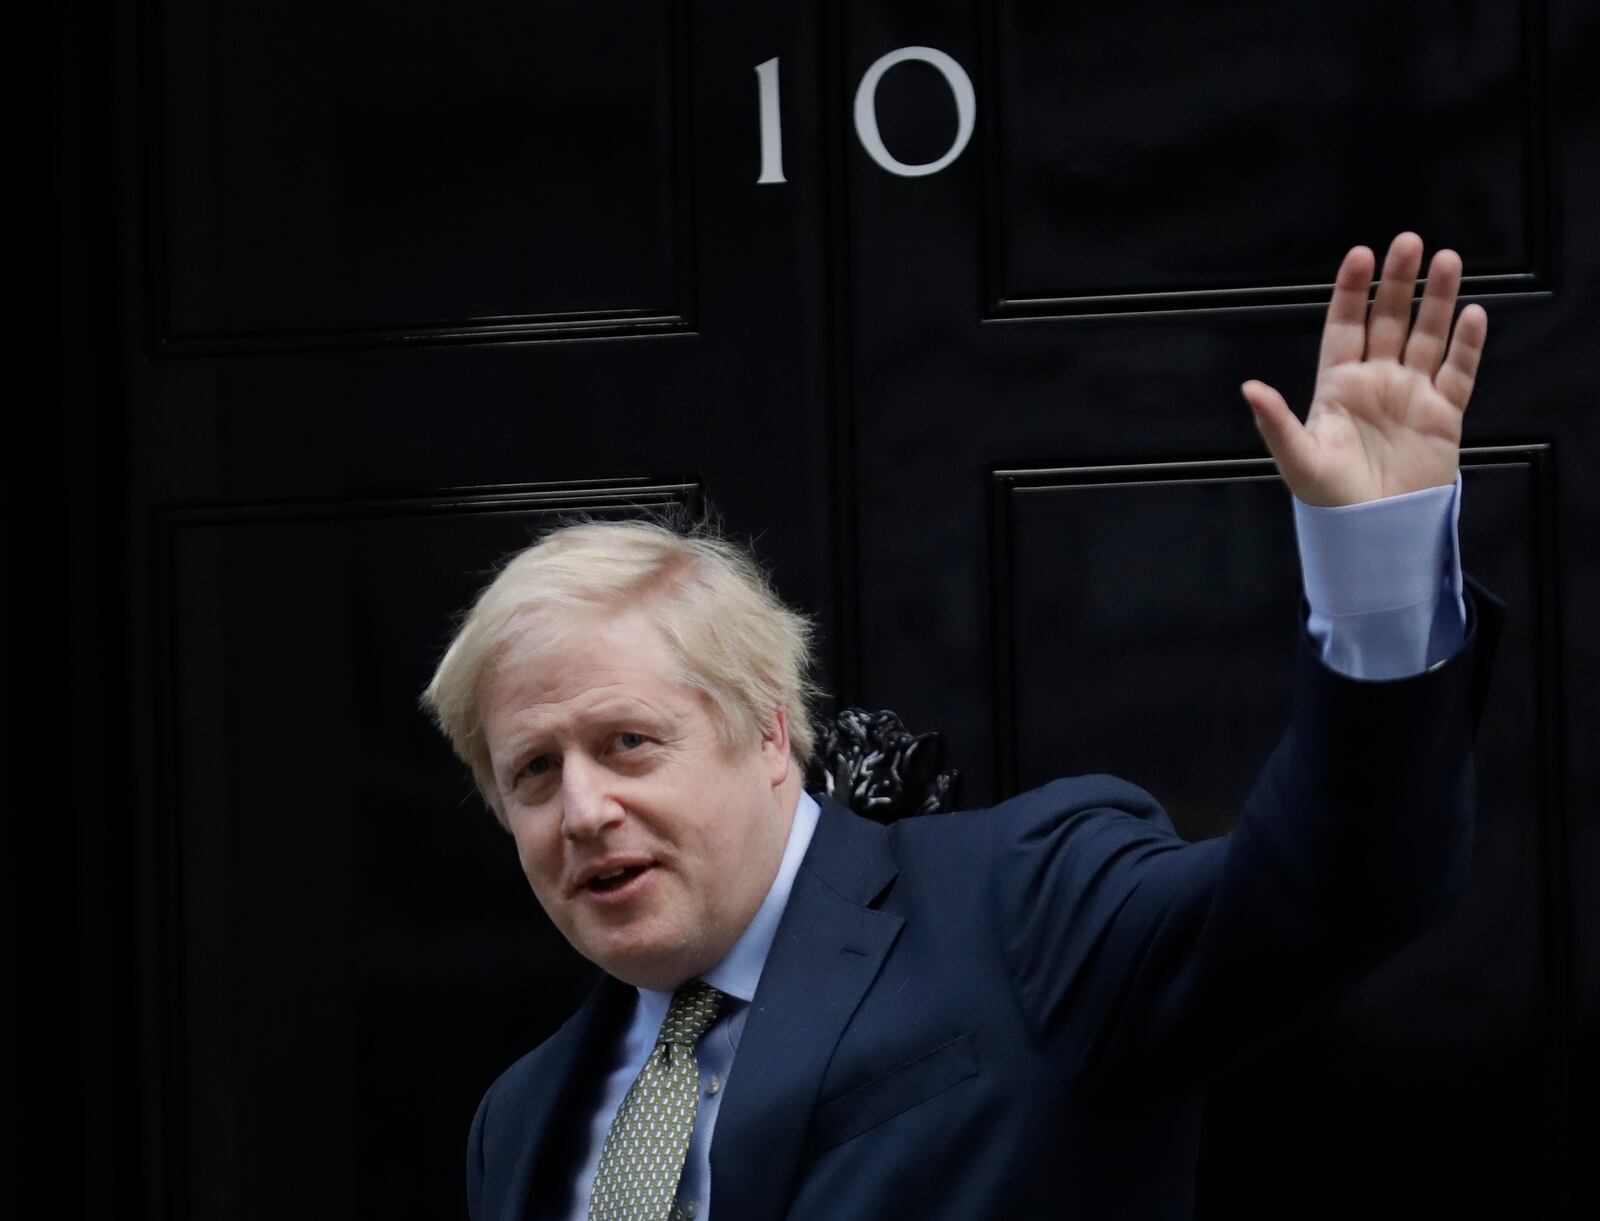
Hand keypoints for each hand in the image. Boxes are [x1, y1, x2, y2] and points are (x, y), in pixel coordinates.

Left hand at [1241, 232, 1487, 506]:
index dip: (1352, 291)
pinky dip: (1467, 345)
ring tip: (1447, 260)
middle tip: (1408, 242)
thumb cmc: (1328, 498)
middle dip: (1398, 282)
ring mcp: (1411, 395)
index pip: (1345, 326)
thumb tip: (1250, 388)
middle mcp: (1375, 381)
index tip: (1360, 254)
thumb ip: (1276, 422)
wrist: (1373, 534)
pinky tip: (1473, 314)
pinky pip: (1459, 373)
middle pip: (1389, 320)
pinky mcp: (1443, 415)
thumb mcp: (1298, 458)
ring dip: (1438, 300)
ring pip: (1428, 336)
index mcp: (1337, 386)